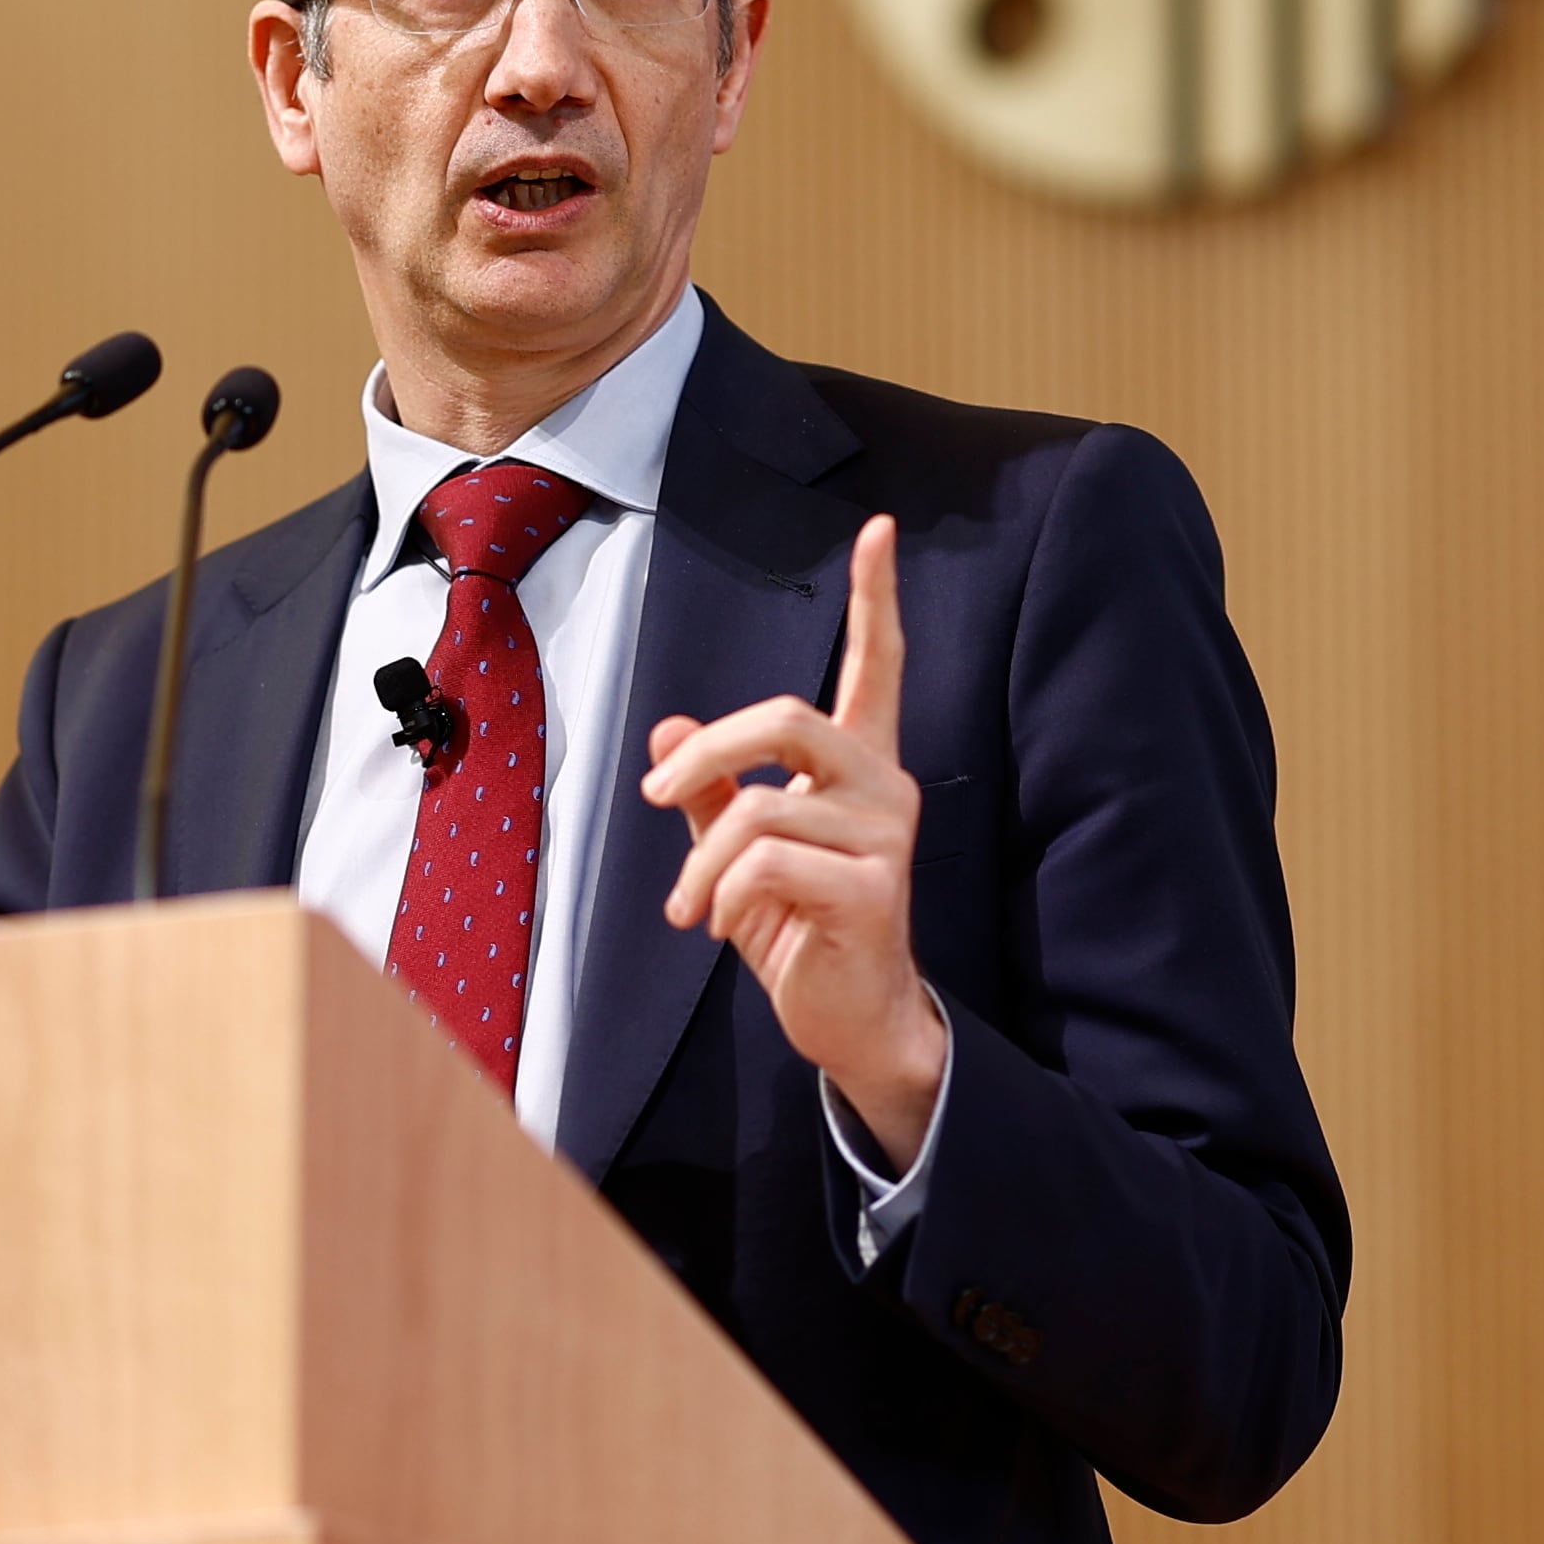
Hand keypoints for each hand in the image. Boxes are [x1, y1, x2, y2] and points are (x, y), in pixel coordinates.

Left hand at [638, 513, 946, 1167]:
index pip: (877, 664)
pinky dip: (720, 895)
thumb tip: (668, 732)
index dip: (877, 597)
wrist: (849, 1016)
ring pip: (760, 808)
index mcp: (859, 763)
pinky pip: (767, 864)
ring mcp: (886, 835)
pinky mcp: (874, 888)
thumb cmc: (799, 926)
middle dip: (708, 750)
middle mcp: (883, 785)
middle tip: (657, 800)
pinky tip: (721, 929)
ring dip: (698, 863)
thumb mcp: (741, 849)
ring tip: (687, 907)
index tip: (880, 528)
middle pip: (789, 716)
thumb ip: (713, 789)